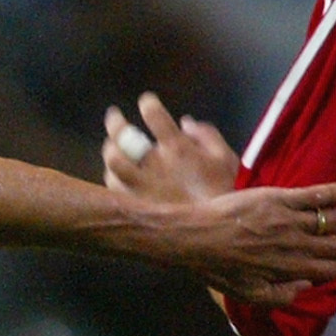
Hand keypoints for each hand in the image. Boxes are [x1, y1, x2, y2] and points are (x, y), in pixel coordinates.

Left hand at [104, 92, 236, 204]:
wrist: (217, 233)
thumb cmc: (225, 192)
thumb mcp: (225, 158)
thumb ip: (206, 135)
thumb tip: (185, 122)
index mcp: (178, 148)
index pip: (154, 115)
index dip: (148, 104)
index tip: (147, 102)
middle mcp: (155, 165)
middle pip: (122, 136)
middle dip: (115, 122)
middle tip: (114, 116)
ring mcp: (141, 186)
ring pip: (113, 163)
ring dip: (111, 151)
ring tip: (112, 146)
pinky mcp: (135, 206)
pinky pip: (114, 189)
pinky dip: (113, 178)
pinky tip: (116, 175)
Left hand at [172, 182, 335, 302]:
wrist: (195, 238)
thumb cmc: (218, 268)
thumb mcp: (249, 294)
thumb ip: (281, 296)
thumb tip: (306, 286)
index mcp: (290, 270)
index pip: (331, 268)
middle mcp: (296, 245)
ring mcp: (290, 220)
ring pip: (334, 219)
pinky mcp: (280, 198)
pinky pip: (316, 194)